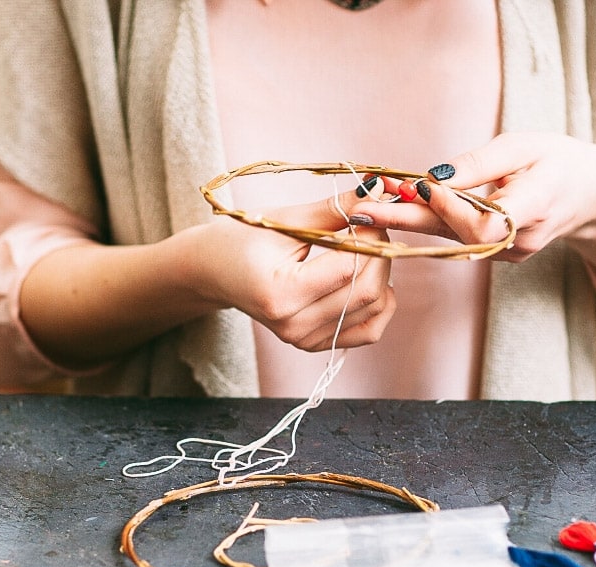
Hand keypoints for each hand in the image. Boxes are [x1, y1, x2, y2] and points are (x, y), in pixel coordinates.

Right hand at [189, 195, 395, 351]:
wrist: (213, 271)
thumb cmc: (242, 239)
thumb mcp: (285, 219)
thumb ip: (334, 210)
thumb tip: (376, 193)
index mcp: (281, 293)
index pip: (348, 267)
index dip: (369, 235)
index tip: (369, 210)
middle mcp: (293, 325)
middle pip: (367, 291)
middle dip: (381, 252)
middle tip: (372, 224)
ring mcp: (304, 339)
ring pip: (374, 309)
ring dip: (382, 273)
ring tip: (366, 248)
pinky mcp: (314, 344)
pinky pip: (368, 330)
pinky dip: (379, 302)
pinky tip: (367, 277)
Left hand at [349, 132, 595, 261]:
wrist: (589, 195)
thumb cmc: (557, 161)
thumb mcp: (524, 146)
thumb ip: (478, 164)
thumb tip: (431, 179)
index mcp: (537, 205)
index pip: (486, 223)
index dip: (452, 208)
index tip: (420, 186)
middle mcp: (521, 239)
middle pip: (457, 237)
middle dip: (407, 221)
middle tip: (363, 209)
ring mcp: (509, 254)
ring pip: (452, 239)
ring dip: (411, 222)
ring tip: (369, 205)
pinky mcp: (496, 256)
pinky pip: (457, 240)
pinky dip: (430, 223)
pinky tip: (400, 208)